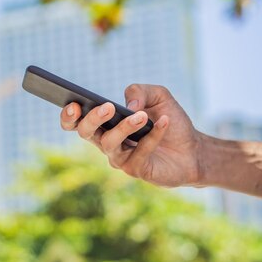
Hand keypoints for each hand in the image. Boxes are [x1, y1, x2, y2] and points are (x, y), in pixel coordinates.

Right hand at [60, 84, 202, 187]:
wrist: (193, 149)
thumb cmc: (168, 121)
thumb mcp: (158, 96)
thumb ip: (140, 91)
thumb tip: (129, 105)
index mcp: (105, 125)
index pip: (77, 123)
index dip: (68, 116)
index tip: (73, 104)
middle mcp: (107, 143)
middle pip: (86, 133)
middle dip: (92, 119)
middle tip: (107, 108)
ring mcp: (120, 158)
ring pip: (110, 143)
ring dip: (124, 127)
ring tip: (141, 116)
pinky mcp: (136, 170)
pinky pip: (139, 153)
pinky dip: (152, 136)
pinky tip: (165, 122)